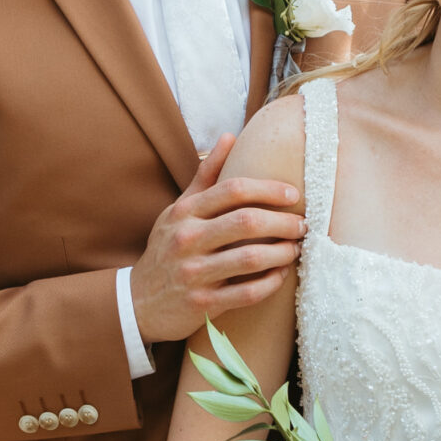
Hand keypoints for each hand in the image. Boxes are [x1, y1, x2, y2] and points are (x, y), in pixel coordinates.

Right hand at [129, 133, 304, 343]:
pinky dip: (270, 283)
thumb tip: (230, 136)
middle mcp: (187, 240)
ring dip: (282, 253)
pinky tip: (281, 275)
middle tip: (302, 225)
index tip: (292, 195)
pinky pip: (246, 293)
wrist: (138, 301)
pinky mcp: (201, 303)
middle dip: (283, 222)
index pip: (233, 190)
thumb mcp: (179, 210)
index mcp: (184, 213)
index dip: (268, 189)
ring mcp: (193, 273)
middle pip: (246, 222)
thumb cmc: (167, 249)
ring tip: (296, 249)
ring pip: (250, 259)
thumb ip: (206, 175)